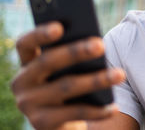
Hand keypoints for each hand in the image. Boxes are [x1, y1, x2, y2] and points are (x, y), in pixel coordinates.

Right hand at [11, 22, 125, 129]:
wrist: (61, 123)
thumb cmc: (67, 84)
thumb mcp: (66, 69)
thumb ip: (72, 55)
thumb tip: (97, 44)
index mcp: (27, 62)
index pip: (26, 43)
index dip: (39, 34)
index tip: (60, 27)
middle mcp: (22, 82)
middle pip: (48, 62)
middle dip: (76, 52)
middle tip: (101, 45)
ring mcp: (29, 104)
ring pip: (65, 87)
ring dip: (96, 80)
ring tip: (120, 74)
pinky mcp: (41, 124)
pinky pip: (75, 114)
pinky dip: (98, 110)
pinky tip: (114, 106)